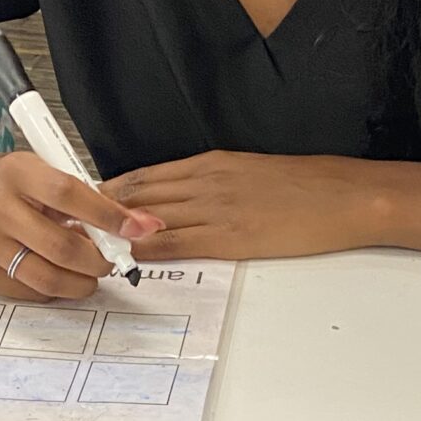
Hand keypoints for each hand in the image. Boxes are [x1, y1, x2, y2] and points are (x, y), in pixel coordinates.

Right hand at [0, 140, 160, 301]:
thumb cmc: (9, 181)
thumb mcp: (41, 172)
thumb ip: (84, 198)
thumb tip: (140, 227)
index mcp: (17, 172)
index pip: (69, 195)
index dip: (108, 216)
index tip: (137, 230)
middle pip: (61, 246)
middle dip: (99, 260)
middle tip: (111, 260)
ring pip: (46, 277)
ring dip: (81, 282)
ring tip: (90, 275)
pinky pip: (28, 291)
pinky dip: (54, 289)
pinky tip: (59, 276)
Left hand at [102, 152, 381, 262]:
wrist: (346, 196)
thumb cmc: (309, 186)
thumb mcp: (254, 173)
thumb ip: (218, 183)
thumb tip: (189, 200)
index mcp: (212, 162)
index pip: (146, 174)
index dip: (111, 190)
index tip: (87, 203)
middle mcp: (206, 180)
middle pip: (138, 193)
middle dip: (101, 210)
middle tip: (73, 225)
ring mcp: (216, 208)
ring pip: (149, 216)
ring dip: (115, 230)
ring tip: (86, 243)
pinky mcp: (230, 236)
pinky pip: (175, 242)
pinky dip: (145, 249)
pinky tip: (125, 257)